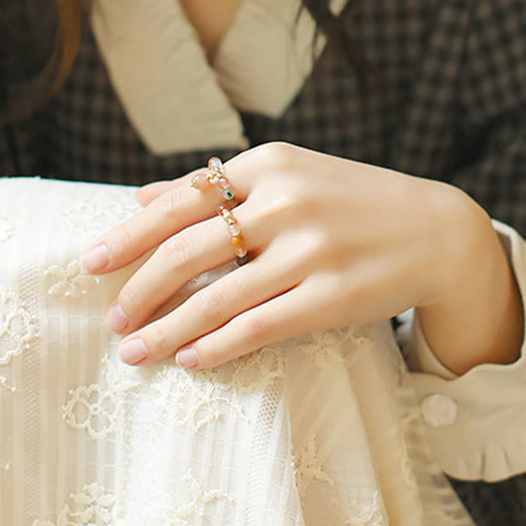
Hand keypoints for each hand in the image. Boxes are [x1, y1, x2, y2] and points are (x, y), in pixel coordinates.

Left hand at [80, 142, 490, 368]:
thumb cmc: (351, 204)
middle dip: (139, 289)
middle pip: (187, 250)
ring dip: (167, 329)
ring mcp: (312, 250)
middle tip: (112, 319)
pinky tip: (190, 360)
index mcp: (268, 165)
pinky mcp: (334, 296)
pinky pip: (259, 327)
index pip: (180, 202)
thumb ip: (216, 186)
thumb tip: (141, 195)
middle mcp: (286, 202)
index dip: (128, 236)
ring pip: (217, 297)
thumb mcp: (288, 176)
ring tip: (135, 351)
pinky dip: (217, 346)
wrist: (436, 230)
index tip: (89, 262)